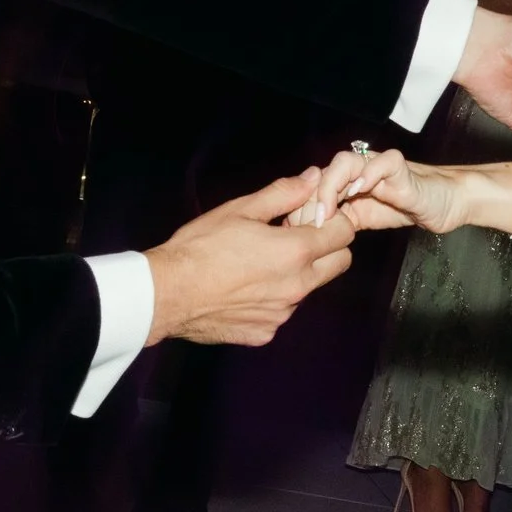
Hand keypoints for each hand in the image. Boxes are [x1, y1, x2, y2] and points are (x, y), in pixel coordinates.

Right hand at [144, 171, 355, 345]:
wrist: (166, 294)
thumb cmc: (201, 246)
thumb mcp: (240, 209)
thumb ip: (283, 193)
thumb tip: (312, 178)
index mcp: (296, 252)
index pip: (344, 234)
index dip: (332, 222)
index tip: (311, 218)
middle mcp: (298, 286)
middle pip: (339, 264)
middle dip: (326, 249)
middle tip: (293, 239)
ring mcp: (283, 314)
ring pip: (309, 289)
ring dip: (297, 275)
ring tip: (258, 265)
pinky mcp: (265, 333)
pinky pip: (281, 312)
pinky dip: (271, 300)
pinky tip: (242, 289)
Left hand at [302, 146, 464, 235]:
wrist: (446, 202)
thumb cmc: (406, 207)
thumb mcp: (364, 219)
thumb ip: (339, 220)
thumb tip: (308, 232)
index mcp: (347, 180)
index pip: (313, 185)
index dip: (300, 205)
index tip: (294, 231)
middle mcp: (358, 168)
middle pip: (323, 172)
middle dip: (309, 200)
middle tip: (307, 226)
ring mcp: (378, 165)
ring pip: (345, 161)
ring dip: (331, 186)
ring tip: (328, 212)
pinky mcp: (401, 167)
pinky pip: (382, 162)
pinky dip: (368, 173)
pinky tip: (359, 190)